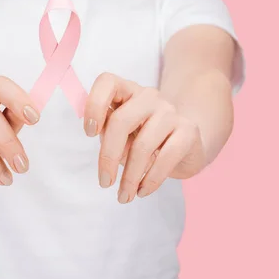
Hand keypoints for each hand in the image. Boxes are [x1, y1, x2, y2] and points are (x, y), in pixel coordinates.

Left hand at [84, 73, 206, 203]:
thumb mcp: (121, 136)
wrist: (186, 145)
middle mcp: (148, 96)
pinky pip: (166, 157)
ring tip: (124, 195)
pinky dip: (151, 180)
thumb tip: (108, 155)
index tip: (90, 133)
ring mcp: (170, 111)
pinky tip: (143, 191)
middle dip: (108, 156)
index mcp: (126, 91)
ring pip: (143, 145)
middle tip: (104, 182)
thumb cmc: (143, 139)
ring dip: (130, 177)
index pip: (107, 82)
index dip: (94, 106)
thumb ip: (110, 136)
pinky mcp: (188, 131)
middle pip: (121, 121)